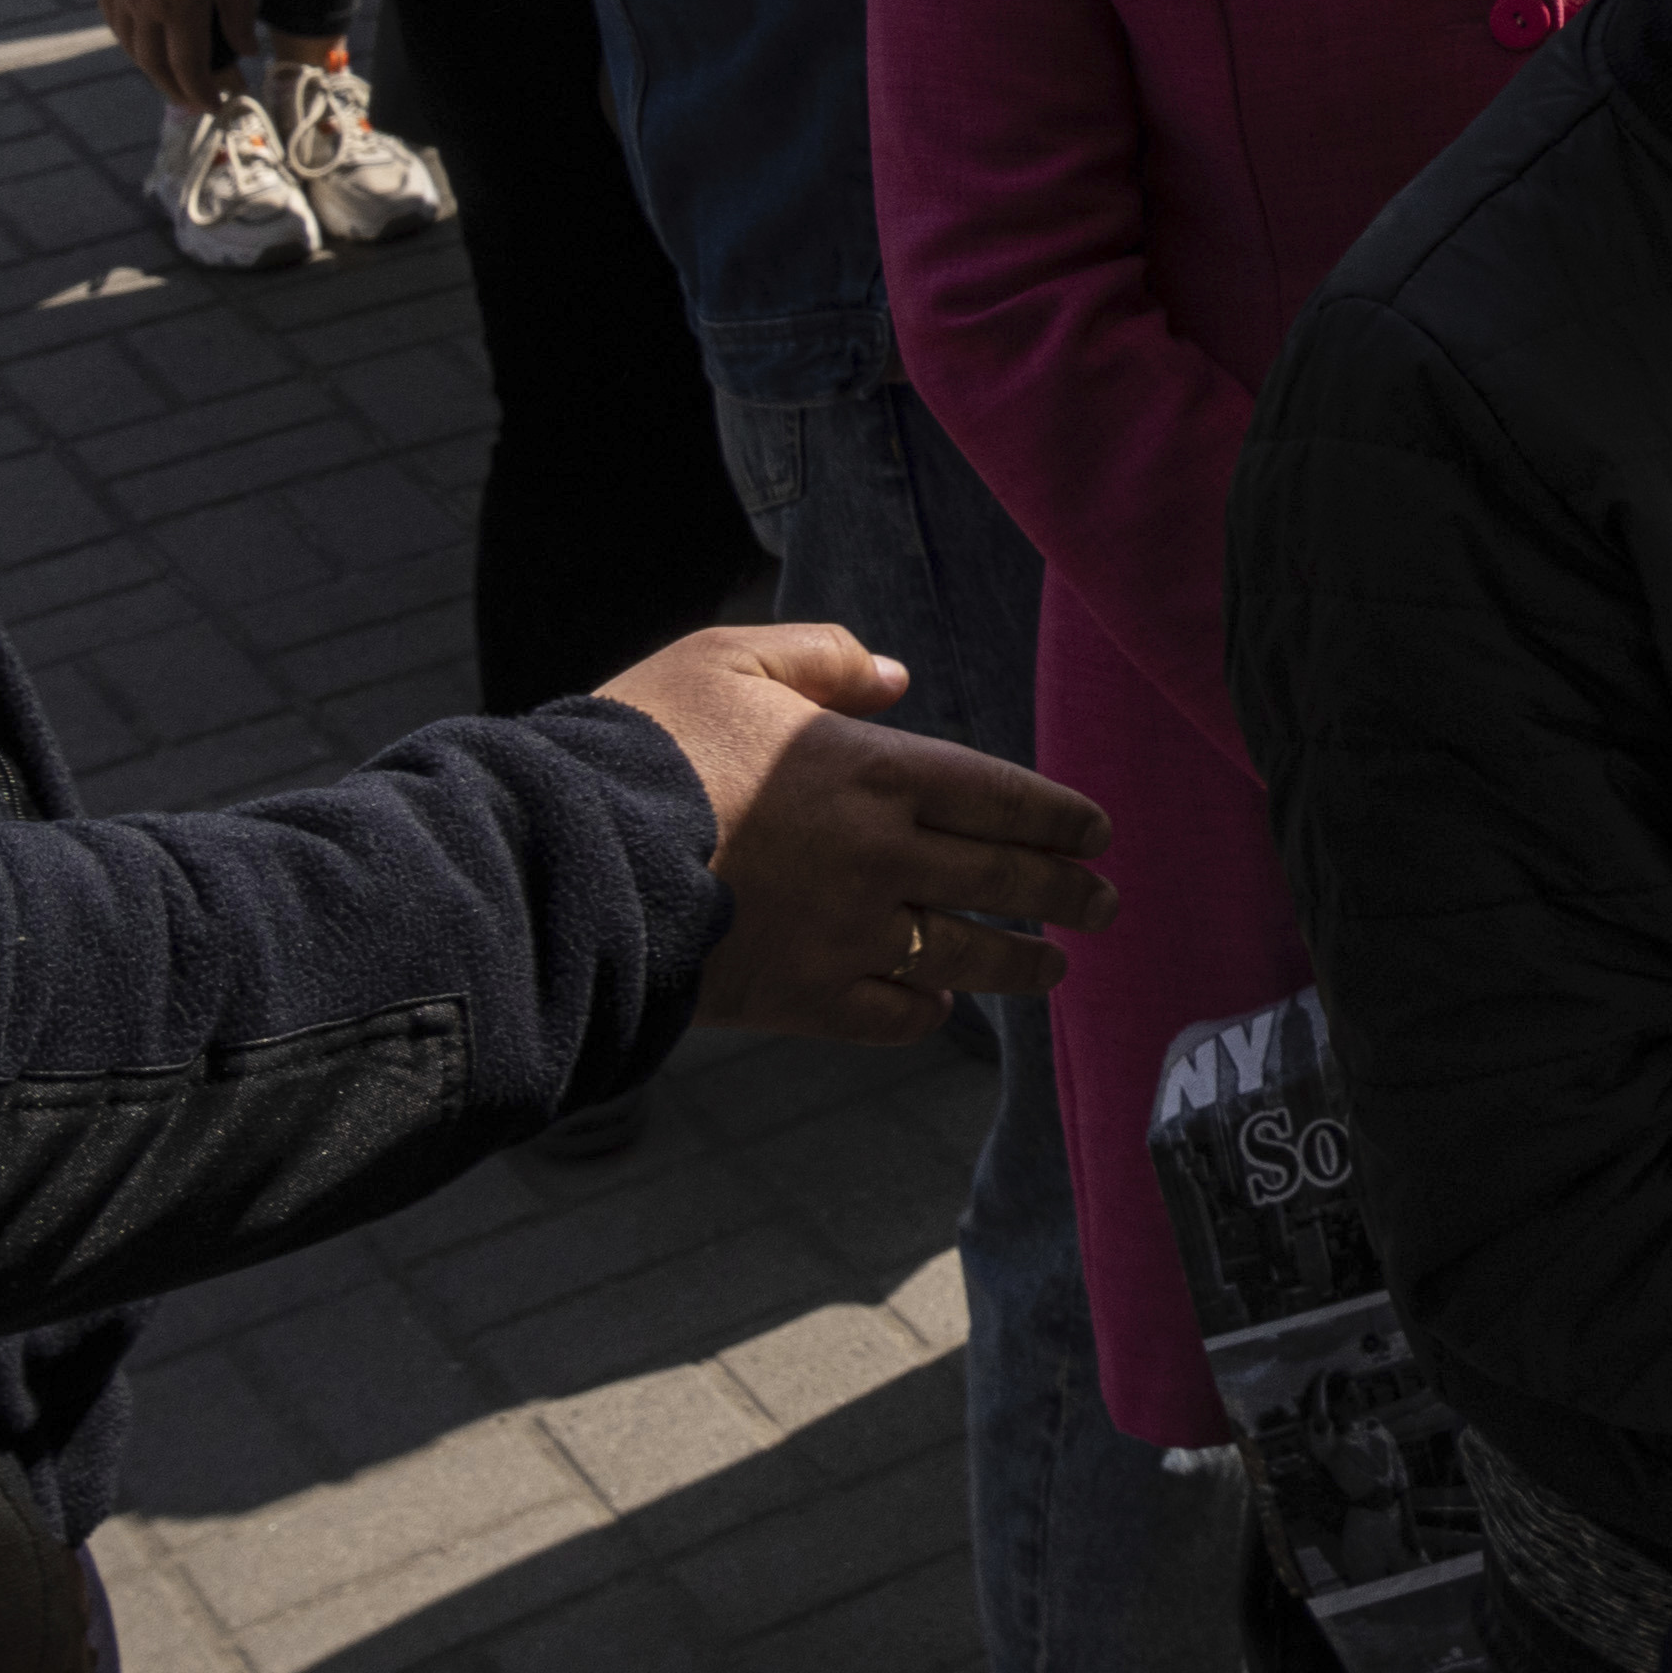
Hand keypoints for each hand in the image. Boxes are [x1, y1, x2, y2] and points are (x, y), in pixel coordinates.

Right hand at [96, 0, 250, 111]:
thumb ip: (239, 10)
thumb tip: (245, 52)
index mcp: (179, 2)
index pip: (188, 66)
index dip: (203, 91)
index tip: (220, 105)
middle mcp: (142, 2)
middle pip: (154, 65)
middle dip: (178, 90)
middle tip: (199, 102)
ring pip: (131, 48)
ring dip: (154, 70)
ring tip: (178, 80)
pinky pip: (116, 23)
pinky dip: (133, 44)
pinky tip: (150, 47)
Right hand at [599, 620, 1118, 1041]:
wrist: (566, 855)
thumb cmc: (644, 744)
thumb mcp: (729, 660)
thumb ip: (822, 657)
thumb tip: (895, 676)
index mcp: (872, 768)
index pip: (1004, 796)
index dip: (1061, 818)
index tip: (1098, 833)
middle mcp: (880, 854)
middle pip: (1004, 878)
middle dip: (1067, 892)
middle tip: (1105, 904)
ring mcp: (846, 931)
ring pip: (964, 956)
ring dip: (1021, 964)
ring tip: (1055, 969)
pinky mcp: (800, 996)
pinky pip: (888, 1015)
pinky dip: (924, 1014)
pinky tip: (941, 1009)